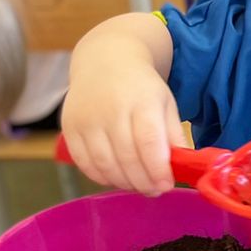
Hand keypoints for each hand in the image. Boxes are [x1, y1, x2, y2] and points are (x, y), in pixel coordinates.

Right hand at [60, 31, 184, 195]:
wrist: (104, 61)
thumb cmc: (141, 87)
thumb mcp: (165, 103)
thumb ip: (174, 135)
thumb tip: (181, 167)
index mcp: (141, 100)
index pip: (148, 142)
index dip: (158, 169)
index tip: (166, 185)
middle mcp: (111, 109)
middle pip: (127, 158)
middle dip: (143, 182)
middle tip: (154, 190)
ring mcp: (87, 119)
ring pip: (105, 165)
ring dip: (124, 183)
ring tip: (137, 184)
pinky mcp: (69, 128)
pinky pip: (85, 164)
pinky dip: (102, 177)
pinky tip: (116, 176)